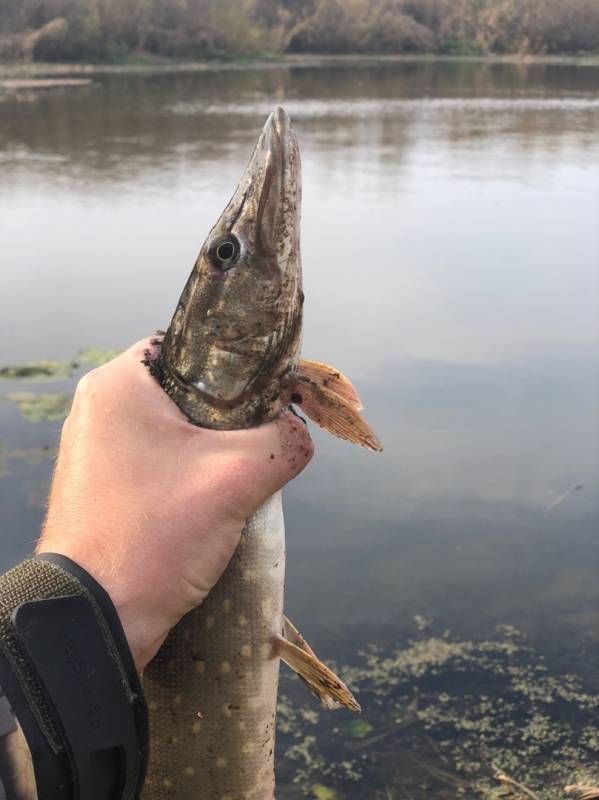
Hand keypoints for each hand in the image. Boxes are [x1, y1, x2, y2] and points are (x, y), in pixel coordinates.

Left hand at [39, 338, 312, 670]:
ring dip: (217, 451)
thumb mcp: (236, 478)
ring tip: (243, 476)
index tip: (276, 394)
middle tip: (265, 440)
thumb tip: (300, 434)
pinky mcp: (103, 485)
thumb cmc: (157, 536)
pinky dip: (193, 474)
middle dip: (235, 417)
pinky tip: (215, 500)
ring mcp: (97, 449)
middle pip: (190, 390)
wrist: (96, 620)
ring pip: (178, 430)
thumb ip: (284, 440)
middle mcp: (100, 408)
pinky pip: (161, 462)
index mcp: (119, 384)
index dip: (244, 367)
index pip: (196, 347)